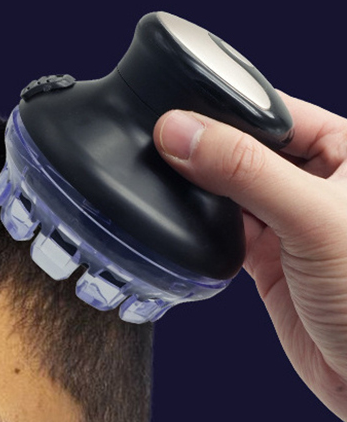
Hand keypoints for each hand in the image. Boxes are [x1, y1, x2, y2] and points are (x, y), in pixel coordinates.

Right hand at [153, 94, 346, 421]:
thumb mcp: (312, 217)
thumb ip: (244, 171)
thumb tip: (180, 133)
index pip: (272, 112)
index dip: (222, 111)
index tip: (170, 117)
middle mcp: (317, 181)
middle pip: (244, 150)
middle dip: (203, 153)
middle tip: (154, 152)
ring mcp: (289, 222)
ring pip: (228, 192)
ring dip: (197, 194)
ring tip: (161, 186)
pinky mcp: (267, 261)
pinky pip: (224, 233)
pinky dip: (200, 231)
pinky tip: (182, 227)